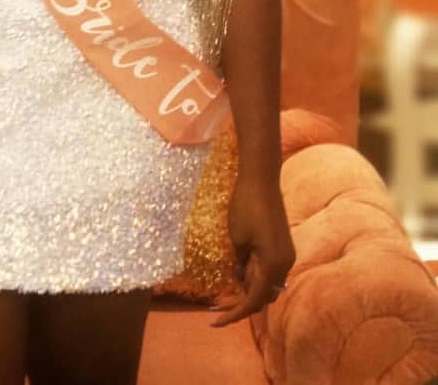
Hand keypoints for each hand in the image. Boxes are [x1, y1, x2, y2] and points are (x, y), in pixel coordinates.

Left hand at [210, 173, 294, 327]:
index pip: (254, 300)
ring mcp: (286, 255)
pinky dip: (255, 277)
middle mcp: (285, 264)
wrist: (261, 180)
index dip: (234, 313)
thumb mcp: (237, 240)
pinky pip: (270, 271)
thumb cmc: (246, 207)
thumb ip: (240, 264)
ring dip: (249, 291)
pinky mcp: (283, 246)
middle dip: (240, 304)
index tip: (215, 321)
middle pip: (264, 296)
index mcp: (273, 265)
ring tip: (223, 294)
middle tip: (215, 307)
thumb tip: (241, 278)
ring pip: (268, 285)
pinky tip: (237, 274)